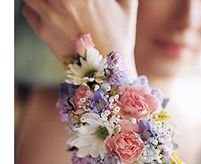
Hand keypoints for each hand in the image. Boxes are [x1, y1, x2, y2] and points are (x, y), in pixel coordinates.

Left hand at [22, 0, 138, 73]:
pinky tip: (47, 11)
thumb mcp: (128, 6)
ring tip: (55, 4)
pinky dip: (33, 7)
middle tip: (66, 1)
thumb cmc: (120, 41)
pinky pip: (27, 10)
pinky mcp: (43, 32)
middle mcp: (64, 0)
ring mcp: (51, 16)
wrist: (107, 73)